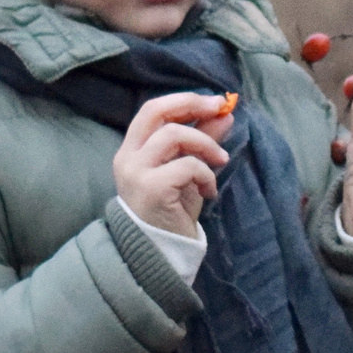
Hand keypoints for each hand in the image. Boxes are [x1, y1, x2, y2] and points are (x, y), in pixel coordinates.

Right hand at [113, 91, 234, 236]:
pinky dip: (206, 174)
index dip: (184, 100)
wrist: (159, 252)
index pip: (153, 110)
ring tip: (221, 161)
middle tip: (220, 109)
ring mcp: (136, 172)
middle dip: (192, 104)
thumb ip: (202, 141)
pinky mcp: (151, 189)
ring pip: (174, 135)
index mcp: (132, 150)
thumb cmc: (171, 211)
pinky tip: (209, 192)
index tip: (215, 102)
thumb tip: (225, 114)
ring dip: (206, 144)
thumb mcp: (189, 171)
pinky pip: (187, 166)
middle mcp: (128, 157)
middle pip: (156, 111)